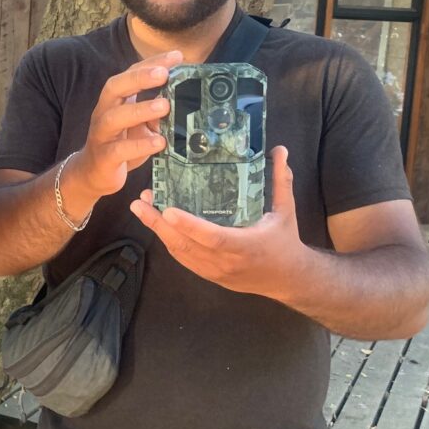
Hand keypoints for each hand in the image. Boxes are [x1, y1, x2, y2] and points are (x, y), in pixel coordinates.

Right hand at [71, 52, 182, 198]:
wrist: (94, 174)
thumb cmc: (122, 144)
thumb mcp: (142, 125)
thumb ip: (157, 112)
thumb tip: (185, 98)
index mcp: (115, 100)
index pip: (130, 74)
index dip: (151, 63)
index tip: (176, 56)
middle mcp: (104, 112)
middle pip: (115, 87)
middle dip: (139, 78)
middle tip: (164, 73)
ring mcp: (102, 134)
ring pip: (115, 117)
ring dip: (140, 109)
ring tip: (164, 106)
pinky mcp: (104, 157)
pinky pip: (119, 149)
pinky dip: (140, 145)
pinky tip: (159, 142)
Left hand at [129, 146, 312, 296]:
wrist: (288, 279)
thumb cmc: (285, 241)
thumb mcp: (286, 211)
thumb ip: (280, 180)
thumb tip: (280, 149)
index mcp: (246, 245)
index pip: (214, 238)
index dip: (190, 226)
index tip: (168, 210)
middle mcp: (226, 262)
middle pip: (186, 245)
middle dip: (158, 224)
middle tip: (140, 202)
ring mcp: (215, 271)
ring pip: (180, 252)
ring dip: (158, 230)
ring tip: (142, 207)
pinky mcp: (209, 275)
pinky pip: (183, 259)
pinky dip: (168, 241)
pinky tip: (157, 223)